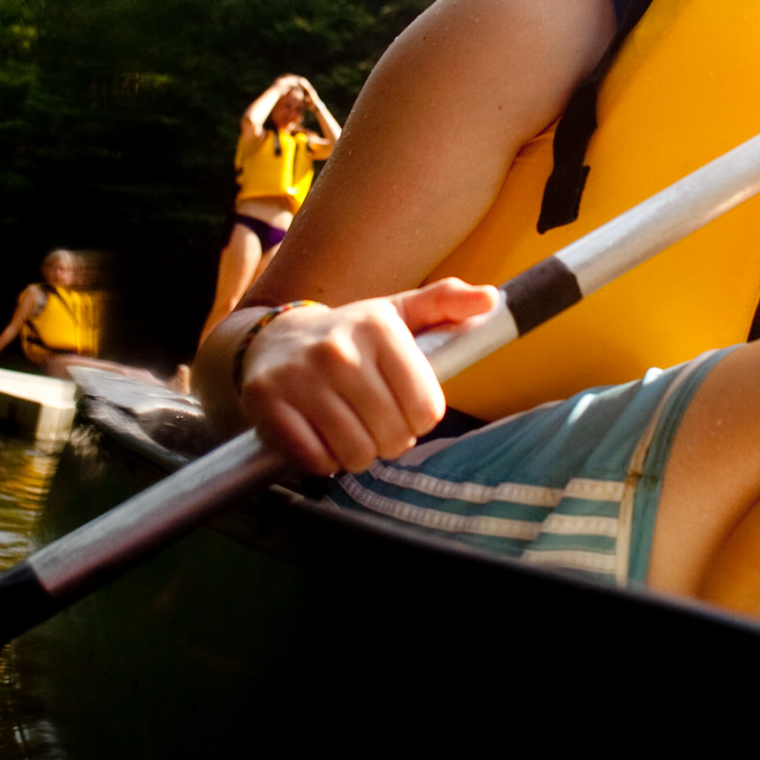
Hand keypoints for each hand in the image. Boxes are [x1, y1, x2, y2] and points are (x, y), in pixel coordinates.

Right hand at [238, 279, 501, 476]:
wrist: (273, 339)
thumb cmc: (350, 334)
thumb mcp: (398, 313)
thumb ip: (445, 304)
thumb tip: (491, 300)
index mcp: (379, 328)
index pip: (427, 408)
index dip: (420, 418)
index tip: (404, 406)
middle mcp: (339, 350)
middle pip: (393, 436)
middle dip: (390, 440)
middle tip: (376, 423)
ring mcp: (300, 378)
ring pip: (355, 453)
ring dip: (358, 454)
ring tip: (351, 431)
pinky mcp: (268, 403)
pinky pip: (315, 460)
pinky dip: (323, 460)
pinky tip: (321, 436)